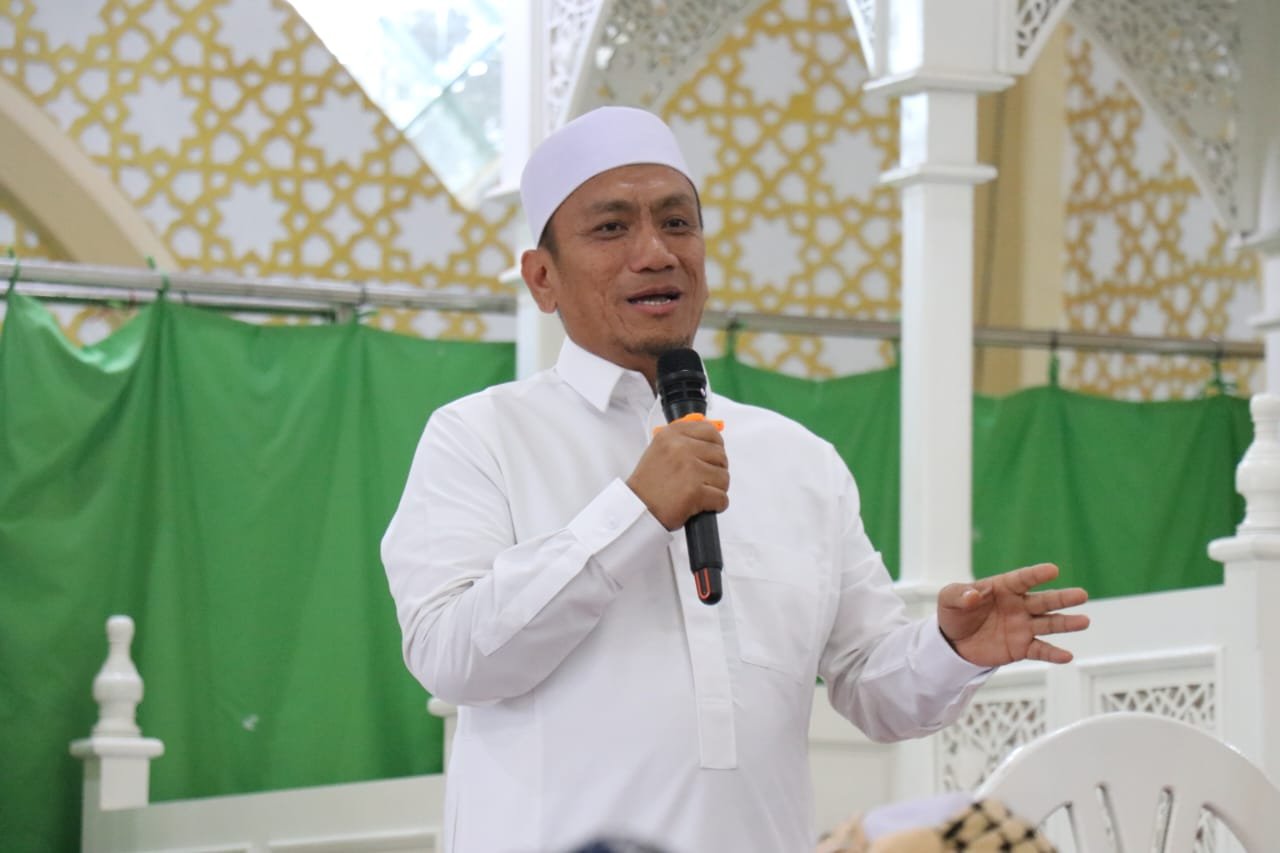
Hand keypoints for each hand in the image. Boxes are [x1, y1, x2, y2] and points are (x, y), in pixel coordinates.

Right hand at [626, 418, 727, 529]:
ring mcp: (689, 469)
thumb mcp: (660, 450)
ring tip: (697, 493)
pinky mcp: (695, 491)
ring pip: (724, 477)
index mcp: (672, 434)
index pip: (710, 431)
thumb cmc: (649, 484)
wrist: (637, 509)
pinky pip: (722, 498)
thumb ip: (684, 440)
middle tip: (701, 480)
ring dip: (715, 489)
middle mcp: (681, 447)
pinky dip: (716, 505)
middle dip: (715, 470)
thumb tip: (712, 438)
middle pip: (720, 455)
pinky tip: (701, 505)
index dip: (715, 446)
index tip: (710, 456)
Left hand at [937, 563, 1088, 666]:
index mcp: (1003, 588)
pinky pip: (1040, 650)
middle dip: (1062, 598)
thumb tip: (973, 595)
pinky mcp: (1021, 647)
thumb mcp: (949, 599)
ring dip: (1066, 623)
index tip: (1053, 570)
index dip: (1036, 574)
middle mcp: (1018, 606)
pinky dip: (1053, 654)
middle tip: (1082, 594)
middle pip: (1044, 601)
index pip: (1022, 579)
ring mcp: (1022, 627)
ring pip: (1048, 624)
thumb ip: (960, 595)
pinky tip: (1067, 656)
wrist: (954, 642)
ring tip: (1084, 621)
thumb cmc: (955, 613)